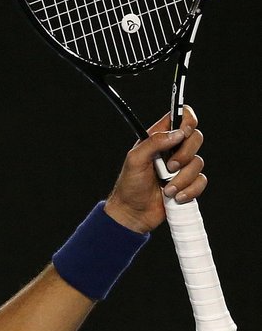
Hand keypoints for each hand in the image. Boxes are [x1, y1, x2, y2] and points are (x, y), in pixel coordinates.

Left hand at [104, 106, 205, 233]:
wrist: (134, 213)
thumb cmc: (129, 185)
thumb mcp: (135, 160)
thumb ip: (154, 142)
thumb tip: (177, 133)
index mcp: (157, 139)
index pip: (179, 117)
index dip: (187, 119)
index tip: (184, 131)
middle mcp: (172, 149)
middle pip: (195, 138)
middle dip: (185, 154)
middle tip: (170, 167)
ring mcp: (181, 166)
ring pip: (198, 162)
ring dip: (182, 178)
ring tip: (166, 188)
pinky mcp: (188, 183)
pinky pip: (201, 181)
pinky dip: (189, 190)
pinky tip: (174, 196)